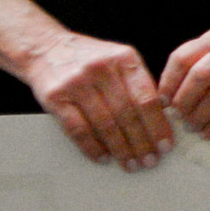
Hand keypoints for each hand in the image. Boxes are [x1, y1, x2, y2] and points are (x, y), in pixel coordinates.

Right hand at [18, 28, 172, 169]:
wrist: (44, 47)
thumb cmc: (88, 58)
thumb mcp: (118, 59)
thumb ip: (138, 83)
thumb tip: (160, 119)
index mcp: (124, 59)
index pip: (147, 98)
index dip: (158, 126)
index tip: (165, 145)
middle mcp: (102, 69)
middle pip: (127, 114)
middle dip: (141, 143)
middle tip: (149, 160)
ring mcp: (77, 83)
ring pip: (105, 125)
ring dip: (120, 149)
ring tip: (130, 163)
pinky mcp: (55, 97)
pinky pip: (78, 129)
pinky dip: (92, 147)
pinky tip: (102, 157)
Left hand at [161, 26, 209, 139]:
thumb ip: (200, 60)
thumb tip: (170, 93)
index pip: (183, 58)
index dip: (168, 82)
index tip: (163, 100)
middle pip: (198, 77)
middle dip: (183, 101)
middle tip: (178, 115)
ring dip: (199, 116)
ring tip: (192, 125)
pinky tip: (209, 130)